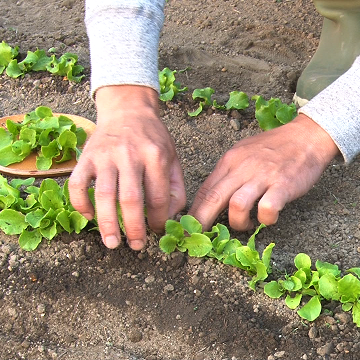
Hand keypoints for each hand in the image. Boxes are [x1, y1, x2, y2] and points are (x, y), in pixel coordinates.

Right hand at [69, 85, 185, 249]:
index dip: (159, 220)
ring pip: (104, 194)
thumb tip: (168, 218)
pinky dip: (80, 203)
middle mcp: (130, 155)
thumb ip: (175, 188)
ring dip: (107, 223)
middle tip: (136, 246)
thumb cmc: (152, 139)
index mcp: (156, 156)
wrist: (128, 110)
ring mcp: (105, 155)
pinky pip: (77, 184)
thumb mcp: (172, 158)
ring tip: (112, 243)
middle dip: (134, 228)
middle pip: (131, 199)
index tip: (157, 231)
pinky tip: (89, 217)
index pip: (158, 197)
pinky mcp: (86, 157)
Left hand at [189, 114, 338, 230]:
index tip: (189, 226)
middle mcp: (242, 167)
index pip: (205, 189)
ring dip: (237, 222)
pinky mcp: (283, 185)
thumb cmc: (272, 147)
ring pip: (237, 205)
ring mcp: (263, 176)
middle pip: (214, 198)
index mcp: (230, 161)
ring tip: (245, 225)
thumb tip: (211, 197)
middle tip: (199, 238)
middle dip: (202, 221)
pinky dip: (266, 219)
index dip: (194, 211)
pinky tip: (268, 218)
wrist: (306, 135)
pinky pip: (267, 208)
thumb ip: (227, 174)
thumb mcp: (242, 153)